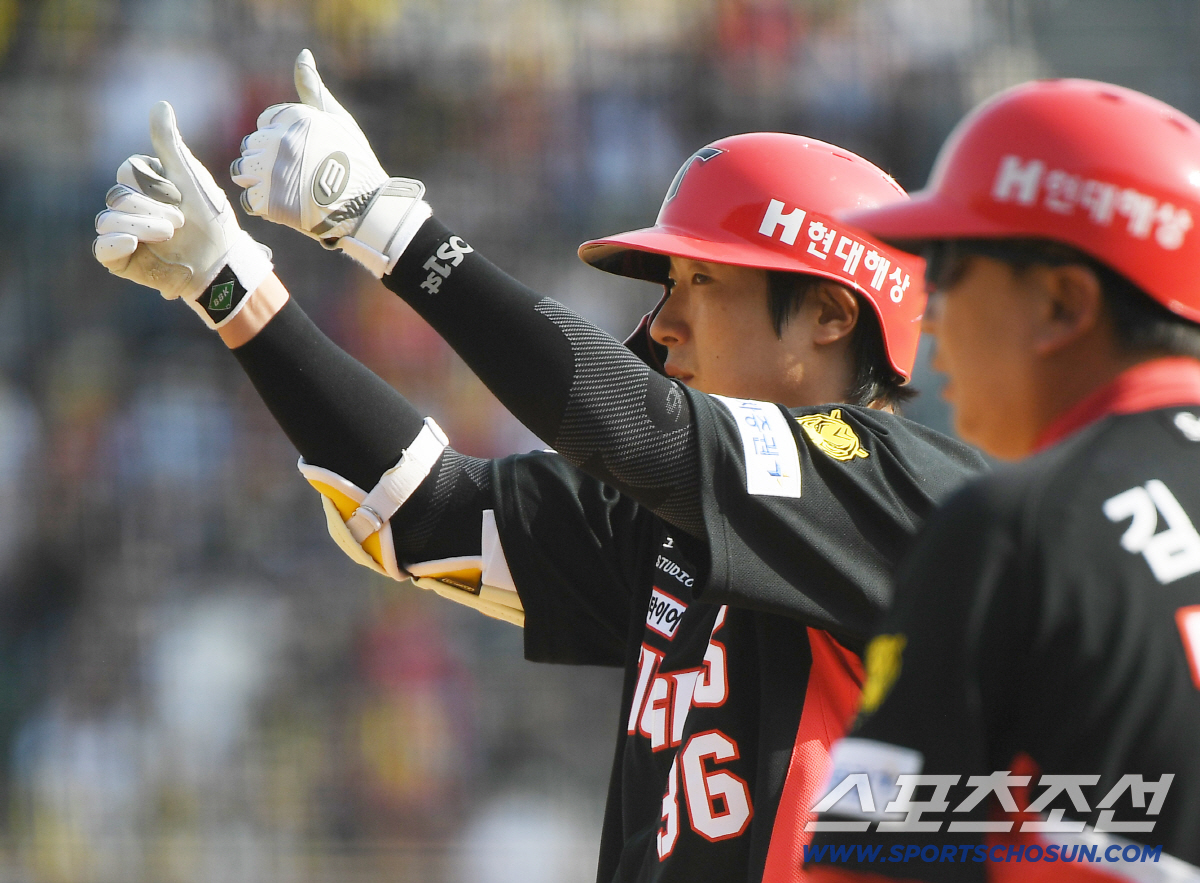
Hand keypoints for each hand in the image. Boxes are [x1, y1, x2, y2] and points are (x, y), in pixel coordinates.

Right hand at [94, 102, 272, 328]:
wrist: (222, 260)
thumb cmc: (210, 217)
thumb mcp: (190, 176)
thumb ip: (170, 144)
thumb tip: (160, 104)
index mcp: (144, 183)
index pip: (128, 170)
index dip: (154, 182)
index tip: (181, 195)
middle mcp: (130, 205)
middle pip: (118, 194)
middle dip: (151, 206)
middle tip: (181, 220)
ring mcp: (124, 231)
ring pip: (108, 218)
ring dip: (141, 224)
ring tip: (169, 234)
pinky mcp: (122, 258)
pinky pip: (101, 247)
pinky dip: (114, 243)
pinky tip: (133, 241)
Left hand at [231, 49, 429, 277]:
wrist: (368, 208)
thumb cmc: (357, 163)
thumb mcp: (338, 120)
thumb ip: (313, 89)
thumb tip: (302, 54)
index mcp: (294, 117)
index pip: (265, 122)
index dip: (281, 137)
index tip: (302, 153)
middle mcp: (280, 140)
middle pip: (251, 145)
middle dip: (266, 158)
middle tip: (295, 175)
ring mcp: (272, 172)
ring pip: (242, 170)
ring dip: (258, 180)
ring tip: (284, 190)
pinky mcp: (269, 201)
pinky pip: (248, 200)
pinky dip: (262, 205)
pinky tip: (283, 205)